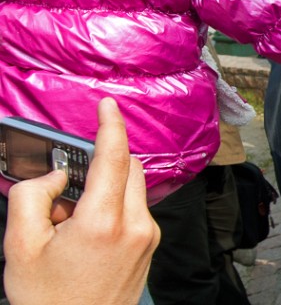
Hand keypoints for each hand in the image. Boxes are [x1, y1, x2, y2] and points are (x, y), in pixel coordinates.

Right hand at [3, 98, 160, 304]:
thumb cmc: (48, 299)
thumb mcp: (20, 246)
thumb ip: (32, 197)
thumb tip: (54, 177)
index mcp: (104, 221)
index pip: (114, 157)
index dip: (111, 125)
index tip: (108, 104)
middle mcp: (135, 224)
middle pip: (128, 168)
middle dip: (100, 163)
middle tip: (65, 188)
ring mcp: (148, 236)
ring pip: (133, 187)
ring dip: (106, 186)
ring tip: (71, 220)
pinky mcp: (150, 245)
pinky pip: (135, 209)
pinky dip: (113, 206)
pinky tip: (86, 234)